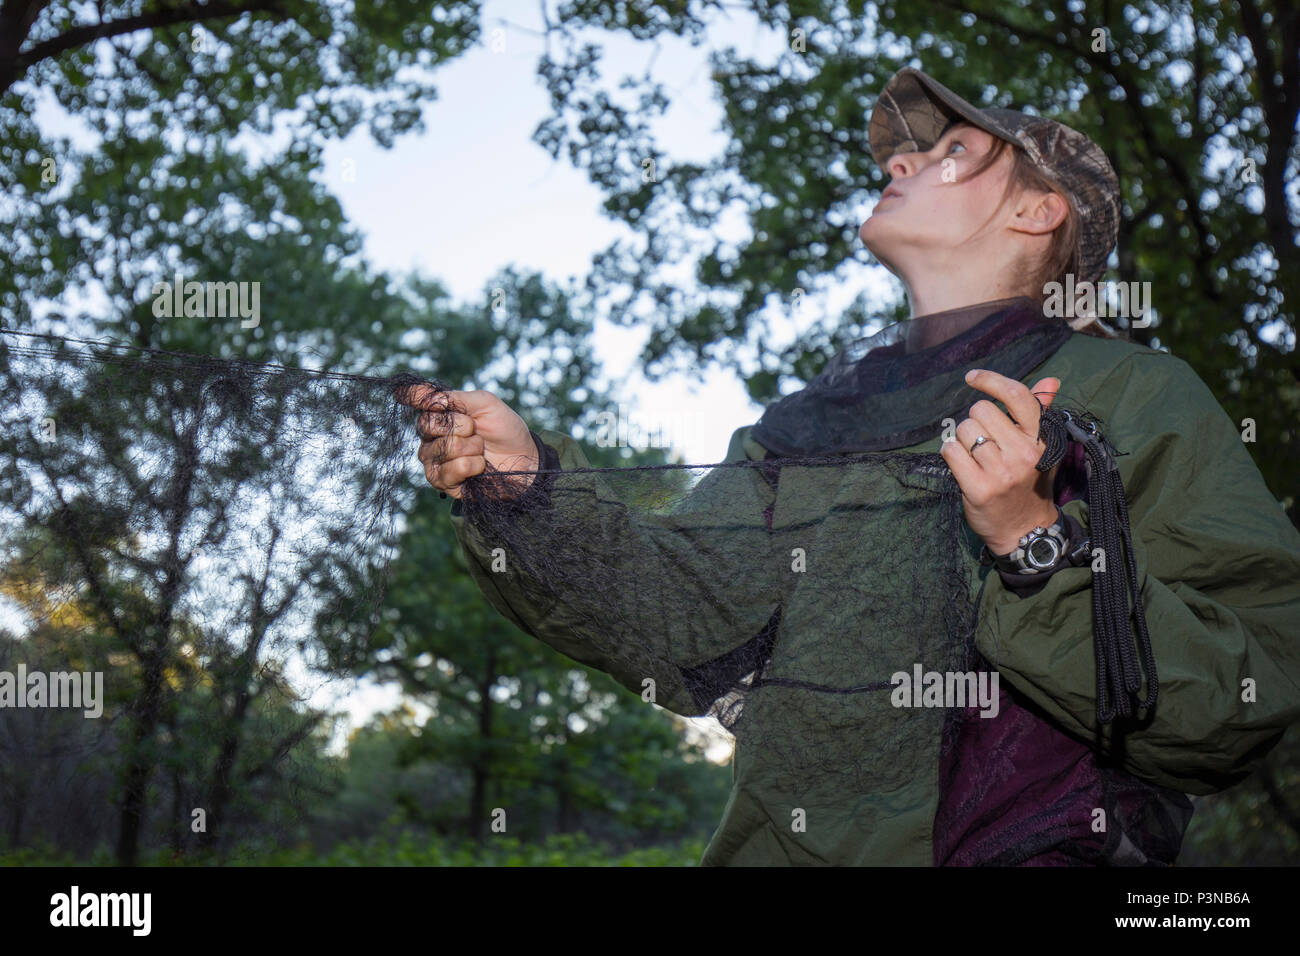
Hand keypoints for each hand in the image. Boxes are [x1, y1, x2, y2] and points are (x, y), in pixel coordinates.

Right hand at [394, 383, 539, 499]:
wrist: (524, 459)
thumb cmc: (504, 429)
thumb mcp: (485, 404)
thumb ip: (454, 397)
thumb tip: (420, 394)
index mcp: (439, 415)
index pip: (418, 402)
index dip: (416, 396)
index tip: (422, 396)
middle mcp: (430, 437)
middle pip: (427, 425)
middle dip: (462, 426)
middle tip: (476, 430)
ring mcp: (434, 461)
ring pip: (443, 448)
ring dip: (471, 448)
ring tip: (480, 450)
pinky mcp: (443, 483)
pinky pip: (451, 470)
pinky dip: (472, 466)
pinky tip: (479, 467)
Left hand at [939, 369, 1061, 555]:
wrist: (1024, 531)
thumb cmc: (1029, 483)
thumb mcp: (1040, 448)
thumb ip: (1041, 413)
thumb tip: (1051, 381)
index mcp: (1040, 439)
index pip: (1017, 395)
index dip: (991, 380)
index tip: (972, 377)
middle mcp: (1023, 453)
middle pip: (980, 410)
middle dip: (975, 421)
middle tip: (983, 443)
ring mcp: (1001, 472)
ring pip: (964, 430)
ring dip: (963, 440)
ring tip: (975, 457)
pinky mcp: (979, 488)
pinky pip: (951, 451)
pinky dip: (951, 453)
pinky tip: (961, 464)